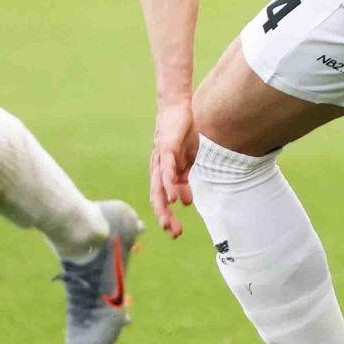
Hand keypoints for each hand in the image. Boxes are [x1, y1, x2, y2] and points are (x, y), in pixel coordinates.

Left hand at [150, 98, 198, 237]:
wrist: (177, 110)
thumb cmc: (182, 136)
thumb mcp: (186, 161)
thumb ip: (184, 181)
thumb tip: (185, 203)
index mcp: (162, 175)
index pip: (162, 200)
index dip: (167, 216)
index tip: (176, 232)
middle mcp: (157, 171)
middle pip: (157, 199)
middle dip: (164, 217)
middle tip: (173, 233)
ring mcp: (160, 160)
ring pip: (159, 188)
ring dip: (163, 206)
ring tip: (169, 222)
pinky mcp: (166, 149)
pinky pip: (166, 169)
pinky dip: (168, 185)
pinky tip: (173, 197)